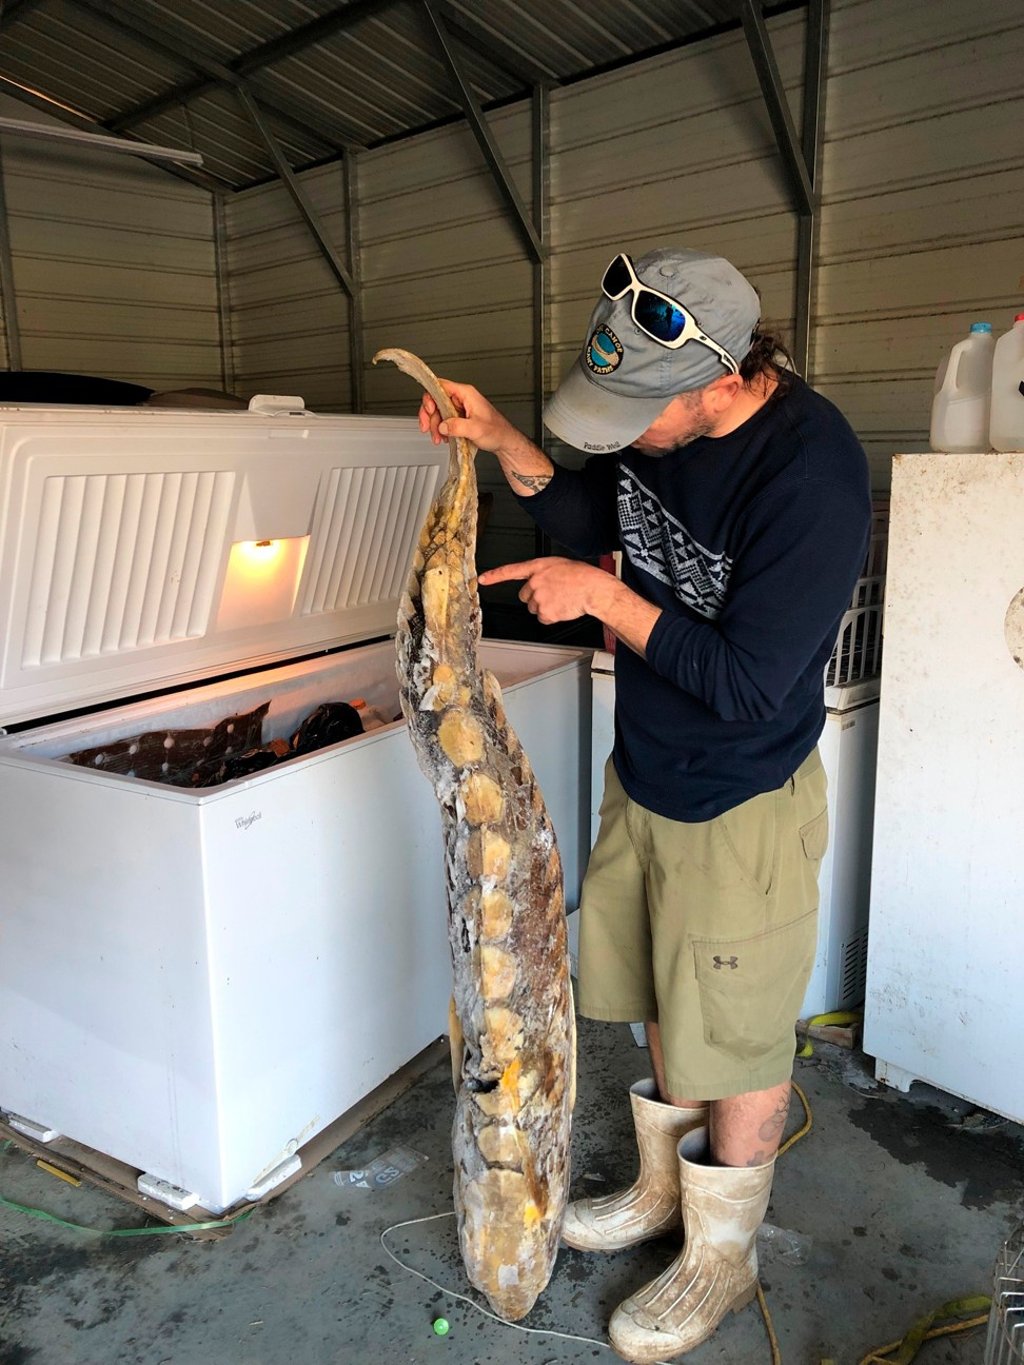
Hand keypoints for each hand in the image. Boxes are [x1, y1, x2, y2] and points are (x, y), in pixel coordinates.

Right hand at [417, 380, 521, 457]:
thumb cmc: (497, 431)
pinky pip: (444, 420)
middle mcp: (462, 399)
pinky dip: (441, 429)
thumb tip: (442, 426)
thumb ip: (457, 426)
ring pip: (438, 412)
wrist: (504, 441)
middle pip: (436, 400)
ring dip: (435, 426)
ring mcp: (460, 408)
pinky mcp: (459, 418)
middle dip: (430, 416)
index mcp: (466, 394)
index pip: (441, 386)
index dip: (431, 396)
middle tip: (428, 428)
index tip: (429, 410)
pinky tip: (444, 437)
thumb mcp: (476, 429)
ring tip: (438, 438)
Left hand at [479, 558, 606, 624]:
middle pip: (524, 596)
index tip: (482, 579)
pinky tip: (562, 607)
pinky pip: (543, 618)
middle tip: (552, 594)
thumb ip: (544, 573)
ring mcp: (539, 597)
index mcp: (538, 567)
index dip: (495, 576)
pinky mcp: (545, 611)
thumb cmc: (582, 576)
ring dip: (545, 607)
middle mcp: (535, 581)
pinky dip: (551, 616)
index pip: (511, 570)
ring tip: (561, 599)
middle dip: (535, 597)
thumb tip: (538, 582)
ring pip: (533, 608)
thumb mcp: (559, 566)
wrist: (593, 588)